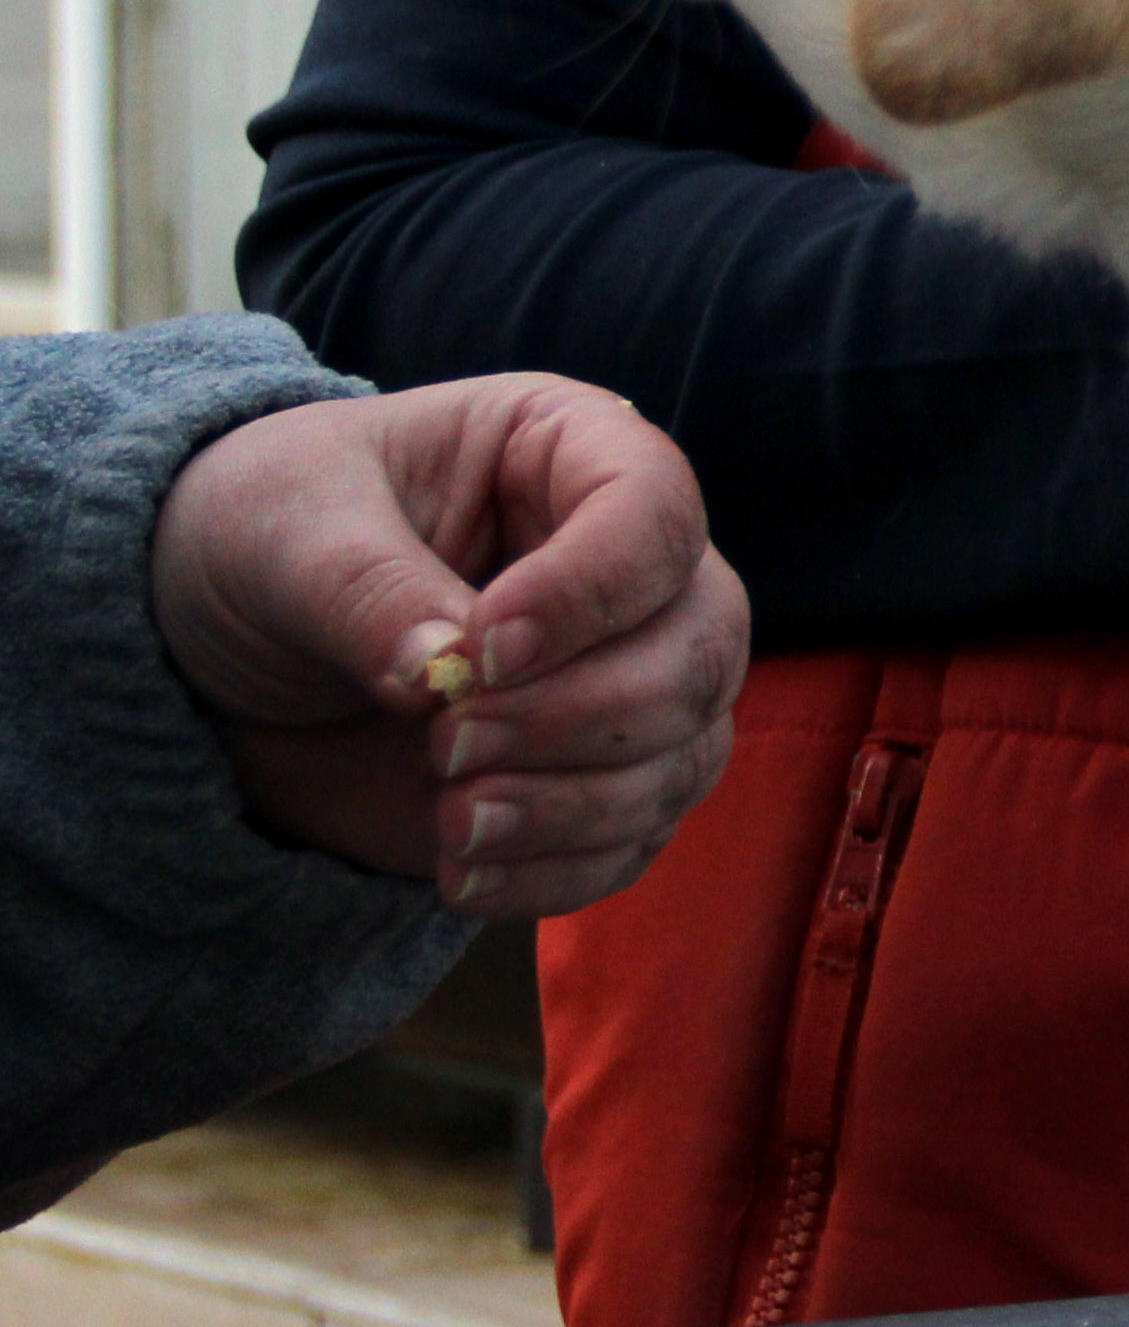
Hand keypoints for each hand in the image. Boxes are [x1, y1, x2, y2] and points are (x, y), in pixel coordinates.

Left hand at [149, 377, 748, 917]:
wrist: (230, 654)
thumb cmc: (270, 539)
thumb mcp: (281, 533)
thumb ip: (363, 590)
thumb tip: (439, 672)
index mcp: (572, 454)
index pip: (655, 512)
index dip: (591, 589)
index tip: (479, 654)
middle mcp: (634, 568)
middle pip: (700, 645)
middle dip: (585, 716)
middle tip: (446, 744)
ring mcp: (633, 678)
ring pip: (685, 752)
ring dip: (572, 805)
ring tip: (452, 820)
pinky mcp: (603, 779)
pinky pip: (635, 840)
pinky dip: (559, 870)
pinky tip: (464, 872)